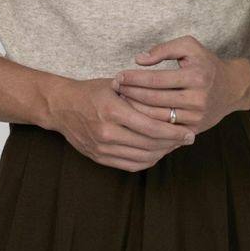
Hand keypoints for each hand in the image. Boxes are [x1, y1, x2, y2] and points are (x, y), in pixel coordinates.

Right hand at [47, 75, 195, 171]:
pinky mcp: (99, 157)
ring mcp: (102, 148)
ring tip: (174, 145)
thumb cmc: (91, 92)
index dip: (173, 132)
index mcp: (113, 110)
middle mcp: (107, 132)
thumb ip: (141, 96)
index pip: (152, 127)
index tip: (188, 131)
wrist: (60, 106)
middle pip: (150, 145)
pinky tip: (158, 153)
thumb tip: (172, 107)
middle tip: (187, 138)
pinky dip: (148, 160)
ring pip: (142, 157)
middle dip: (172, 143)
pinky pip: (130, 165)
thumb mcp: (115, 85)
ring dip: (162, 153)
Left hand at [113, 36, 249, 134]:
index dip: (134, 78)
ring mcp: (196, 117)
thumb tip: (139, 60)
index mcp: (196, 76)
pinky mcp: (193, 130)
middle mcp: (197, 98)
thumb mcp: (190, 46)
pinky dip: (147, 124)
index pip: (156, 79)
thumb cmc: (206, 64)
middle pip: (154, 99)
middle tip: (115, 90)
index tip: (119, 76)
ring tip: (121, 101)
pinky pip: (165, 129)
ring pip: (157, 117)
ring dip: (135, 110)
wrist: (232, 89)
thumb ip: (164, 49)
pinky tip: (134, 116)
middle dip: (131, 94)